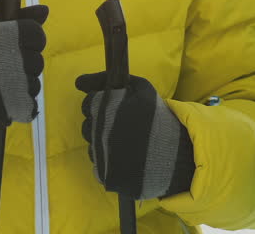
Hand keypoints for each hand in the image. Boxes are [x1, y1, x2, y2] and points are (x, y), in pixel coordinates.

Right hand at [0, 4, 47, 142]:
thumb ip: (21, 19)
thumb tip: (45, 9)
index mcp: (7, 38)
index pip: (37, 35)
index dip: (31, 41)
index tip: (18, 46)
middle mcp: (14, 59)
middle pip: (37, 61)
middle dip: (25, 65)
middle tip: (6, 68)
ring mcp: (18, 83)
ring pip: (34, 82)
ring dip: (23, 84)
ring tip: (2, 84)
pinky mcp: (20, 104)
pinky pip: (32, 100)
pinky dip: (21, 101)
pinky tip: (5, 97)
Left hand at [75, 72, 194, 199]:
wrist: (176, 153)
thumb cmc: (157, 117)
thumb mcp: (140, 88)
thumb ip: (106, 79)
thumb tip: (78, 82)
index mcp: (107, 108)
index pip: (88, 104)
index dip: (101, 106)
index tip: (115, 110)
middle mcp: (100, 130)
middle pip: (87, 126)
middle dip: (102, 125)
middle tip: (125, 128)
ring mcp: (102, 154)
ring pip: (92, 146)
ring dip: (105, 144)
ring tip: (128, 144)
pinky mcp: (105, 175)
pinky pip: (98, 165)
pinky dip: (109, 162)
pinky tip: (127, 158)